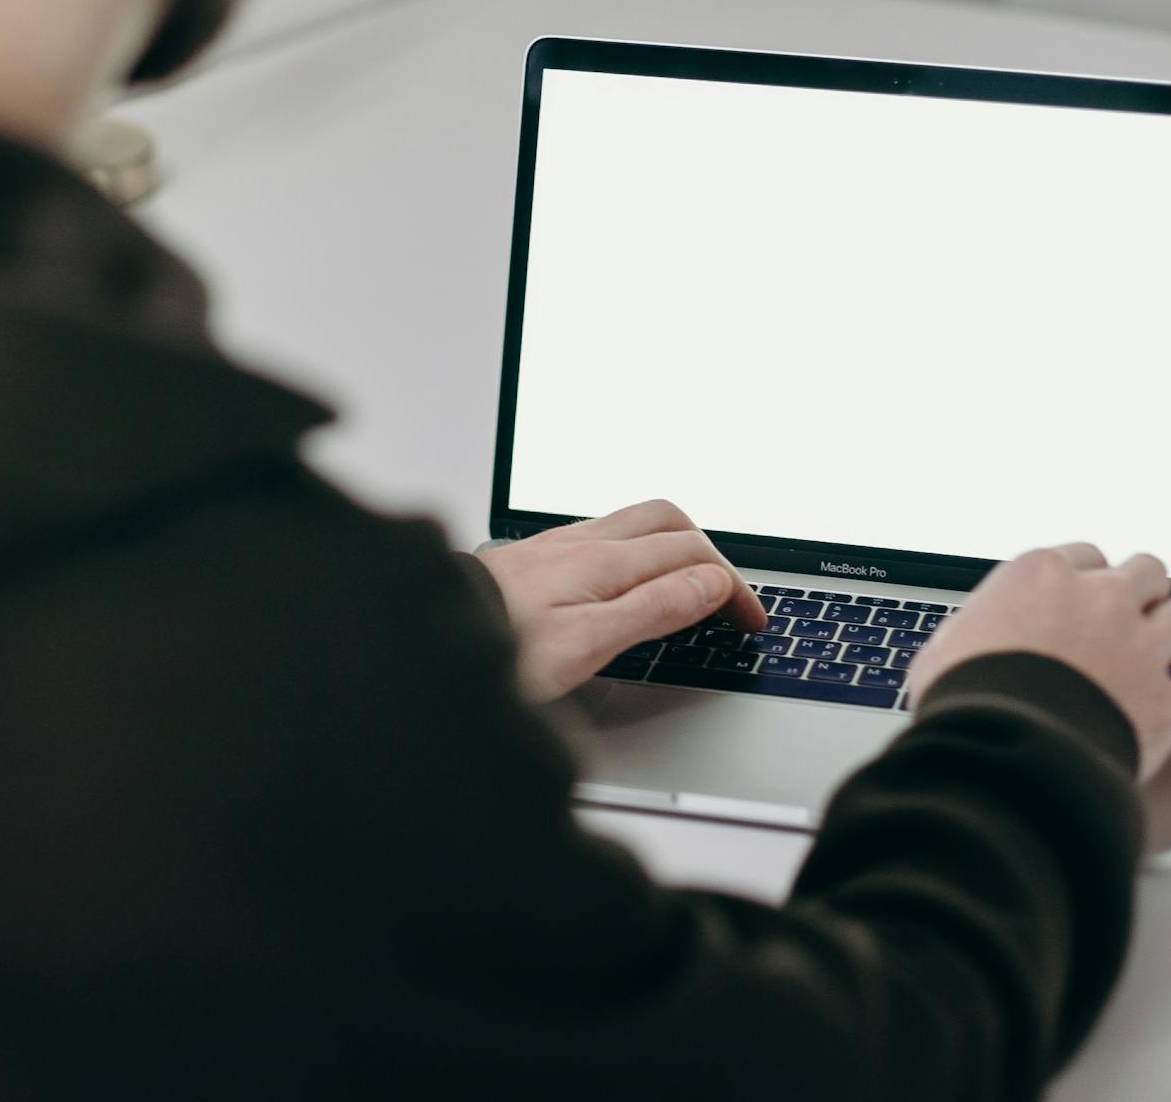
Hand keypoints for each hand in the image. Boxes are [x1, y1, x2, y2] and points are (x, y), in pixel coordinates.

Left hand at [478, 500, 768, 702]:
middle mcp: (582, 543)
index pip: (692, 557)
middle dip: (710, 552)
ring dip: (674, 544)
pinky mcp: (535, 559)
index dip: (732, 587)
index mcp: (604, 562)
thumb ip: (652, 610)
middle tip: (730, 595)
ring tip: (691, 578)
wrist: (420, 636)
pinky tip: (627, 576)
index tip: (750, 621)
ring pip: (635, 524)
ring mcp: (557, 547)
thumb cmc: (496, 648)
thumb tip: (709, 583)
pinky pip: (604, 536)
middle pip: (668, 523)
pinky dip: (637, 551)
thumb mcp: (587, 642)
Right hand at [910, 543, 1170, 781]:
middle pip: (1145, 571)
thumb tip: (970, 643)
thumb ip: (979, 630)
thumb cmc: (966, 701)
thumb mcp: (947, 646)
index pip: (1084, 556)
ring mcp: (1140, 647)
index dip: (1088, 578)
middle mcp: (1100, 600)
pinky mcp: (1168, 700)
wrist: (1001, 752)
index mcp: (1042, 577)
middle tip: (1133, 615)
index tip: (1084, 595)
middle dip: (1142, 593)